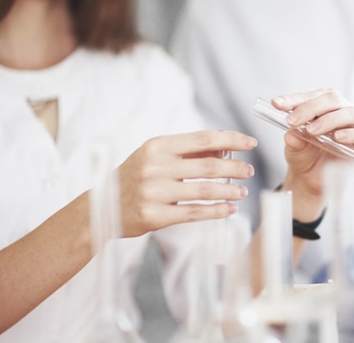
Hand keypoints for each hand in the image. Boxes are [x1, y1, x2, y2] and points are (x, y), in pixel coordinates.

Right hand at [117, 130, 256, 235]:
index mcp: (157, 146)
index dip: (230, 140)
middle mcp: (155, 166)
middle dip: (235, 168)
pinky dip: (216, 211)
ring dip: (229, 190)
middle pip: (208, 166)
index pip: (203, 139)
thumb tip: (224, 150)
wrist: (102, 206)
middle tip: (249, 171)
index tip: (250, 142)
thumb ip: (187, 152)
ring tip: (243, 191)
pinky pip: (194, 213)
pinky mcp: (155, 215)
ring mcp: (155, 192)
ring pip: (204, 190)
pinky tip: (230, 209)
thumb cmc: (134, 178)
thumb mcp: (155, 157)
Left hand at [272, 89, 353, 220]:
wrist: (314, 178)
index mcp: (321, 105)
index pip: (309, 96)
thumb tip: (291, 135)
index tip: (276, 103)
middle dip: (310, 108)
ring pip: (348, 112)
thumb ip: (293, 140)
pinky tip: (337, 137)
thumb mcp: (294, 149)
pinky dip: (351, 134)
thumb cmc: (306, 155)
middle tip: (292, 121)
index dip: (293, 99)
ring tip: (312, 131)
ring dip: (329, 120)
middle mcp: (339, 110)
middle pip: (331, 99)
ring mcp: (353, 125)